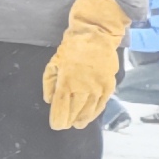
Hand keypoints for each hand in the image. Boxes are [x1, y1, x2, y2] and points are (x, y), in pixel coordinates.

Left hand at [41, 0, 133, 130]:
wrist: (96, 33)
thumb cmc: (72, 47)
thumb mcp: (54, 62)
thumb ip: (49, 83)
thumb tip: (49, 101)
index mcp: (67, 82)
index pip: (61, 108)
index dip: (58, 120)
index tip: (56, 125)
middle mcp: (83, 87)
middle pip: (74, 112)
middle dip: (68, 120)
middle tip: (65, 125)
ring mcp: (97, 87)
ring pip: (89, 111)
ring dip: (82, 119)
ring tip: (77, 124)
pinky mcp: (108, 85)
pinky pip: (101, 104)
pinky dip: (95, 113)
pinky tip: (89, 117)